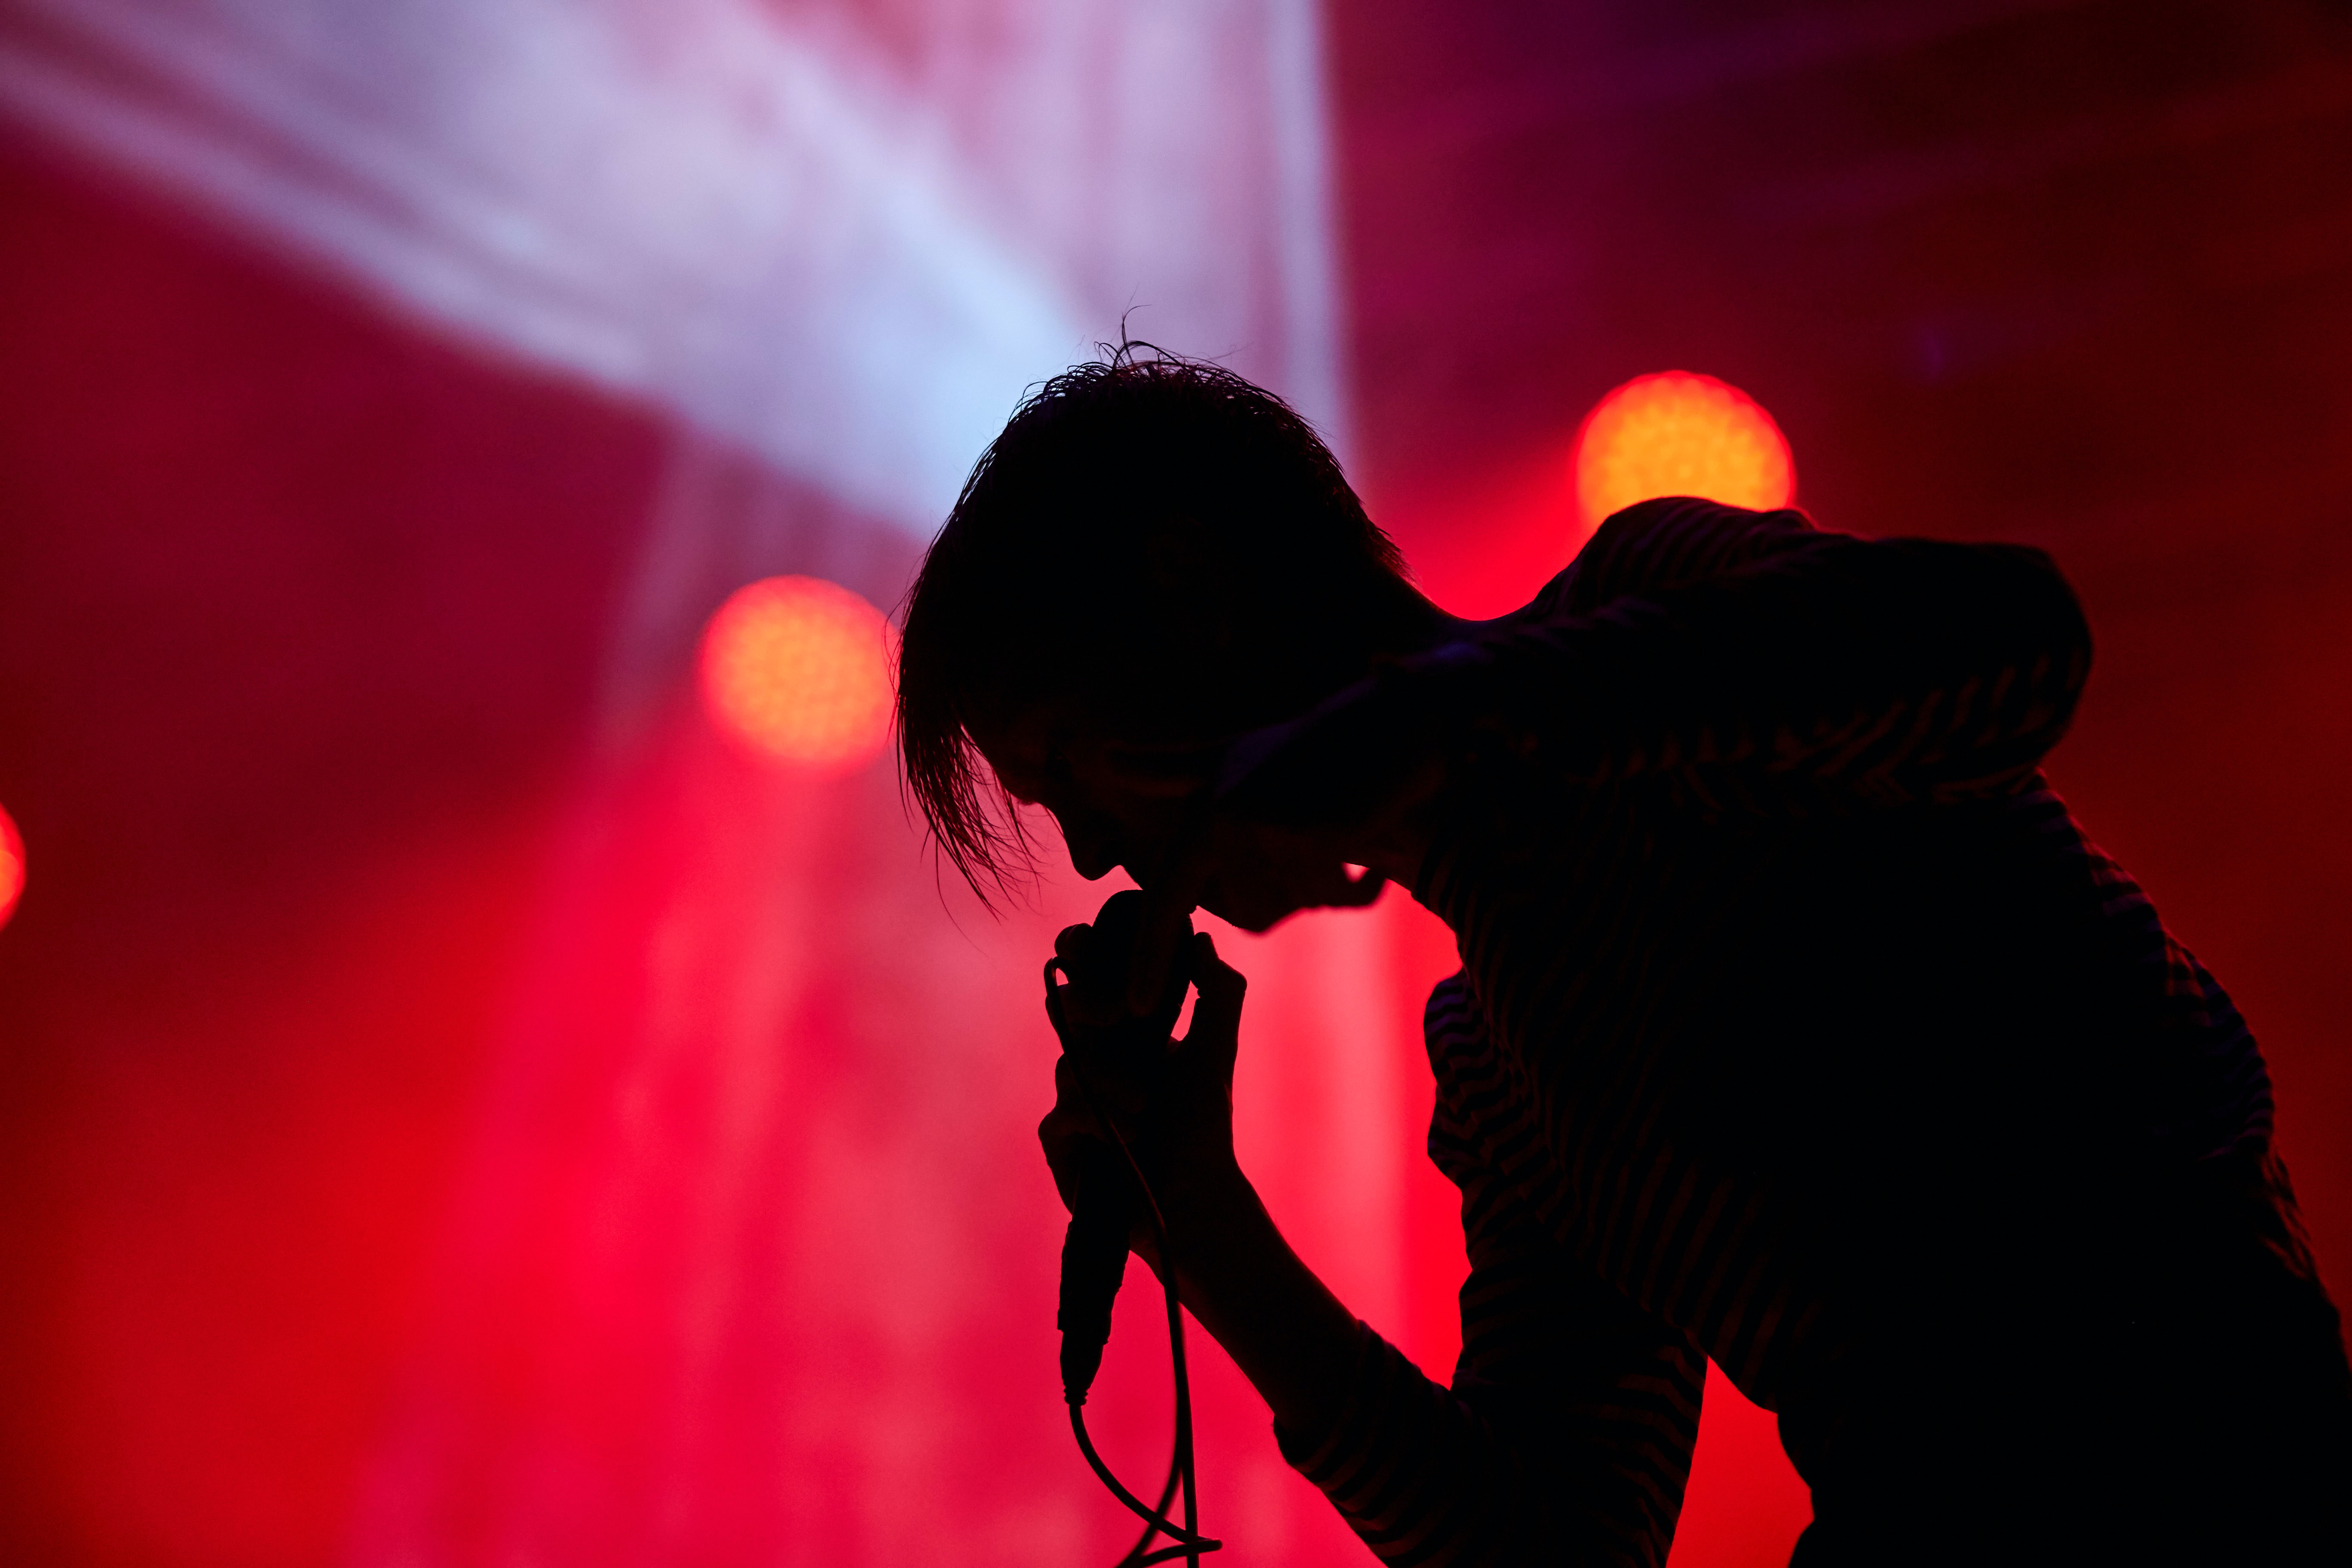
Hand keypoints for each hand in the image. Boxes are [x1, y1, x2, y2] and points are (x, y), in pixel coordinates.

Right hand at [1038, 929, 1247, 1266]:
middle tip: (1110, 1019)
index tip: (1083, 944)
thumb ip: (1216, 989)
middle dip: (1085, 1007)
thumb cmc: (1206, 1125)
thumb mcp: (1217, 1049)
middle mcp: (1094, 1059)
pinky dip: (1094, 1120)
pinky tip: (1127, 1135)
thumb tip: (1199, 938)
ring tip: (1144, 1110)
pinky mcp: (1060, 1140)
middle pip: (1065, 1011)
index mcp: (1125, 1032)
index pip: (1090, 980)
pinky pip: (1061, 1114)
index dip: (1079, 955)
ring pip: (1068, 1064)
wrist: (1196, 1195)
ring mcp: (1073, 1099)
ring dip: (1109, 1083)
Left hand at [1121, 656, 1478, 1013]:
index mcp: (1200, 809)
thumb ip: (1173, 766)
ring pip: (1292, 905)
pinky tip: (1368, 844)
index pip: (1165, 896)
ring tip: (1341, 832)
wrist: (1389, 722)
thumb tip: (1106, 755)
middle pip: (1247, 912)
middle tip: (1324, 844)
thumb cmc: (1310, 745)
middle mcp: (1218, 814)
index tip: (1135, 1005)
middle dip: (1292, 894)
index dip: (1147, 955)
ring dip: (1325, 885)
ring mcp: (1257, 821)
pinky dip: (1358, 885)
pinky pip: (1329, 893)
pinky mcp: (1302, 829)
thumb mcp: (1233, 754)